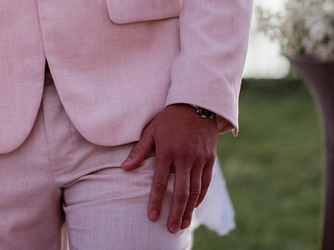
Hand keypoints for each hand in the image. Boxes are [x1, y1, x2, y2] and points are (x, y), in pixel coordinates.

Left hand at [121, 104, 217, 233]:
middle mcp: (185, 159)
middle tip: (170, 229)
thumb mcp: (151, 131)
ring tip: (182, 224)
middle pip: (180, 192)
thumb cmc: (169, 118)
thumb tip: (124, 168)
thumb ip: (139, 151)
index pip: (160, 182)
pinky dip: (200, 196)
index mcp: (168, 152)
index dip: (156, 201)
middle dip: (175, 212)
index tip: (152, 216)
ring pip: (195, 191)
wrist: (197, 105)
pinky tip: (194, 207)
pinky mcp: (209, 159)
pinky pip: (205, 182)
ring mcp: (199, 160)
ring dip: (188, 210)